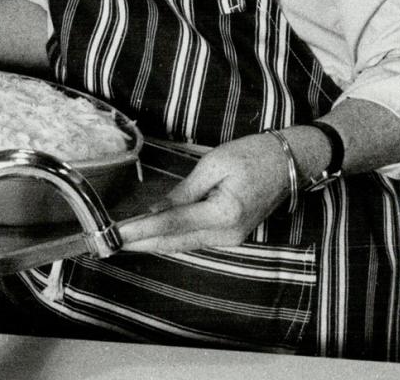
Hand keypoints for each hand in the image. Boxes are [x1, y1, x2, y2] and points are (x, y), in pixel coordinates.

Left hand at [119, 132, 292, 253]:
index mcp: (224, 213)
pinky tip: (151, 236)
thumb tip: (156, 210)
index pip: (172, 224)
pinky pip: (194, 239)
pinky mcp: (231, 234)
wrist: (291, 162)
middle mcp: (228, 233)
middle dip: (141, 243)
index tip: (115, 233)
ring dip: (153, 243)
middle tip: (108, 242)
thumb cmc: (254, 155)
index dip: (141, 229)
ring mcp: (231, 238)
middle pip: (175, 242)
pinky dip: (170, 238)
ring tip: (123, 241)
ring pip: (183, 244)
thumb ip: (184, 191)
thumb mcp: (214, 164)